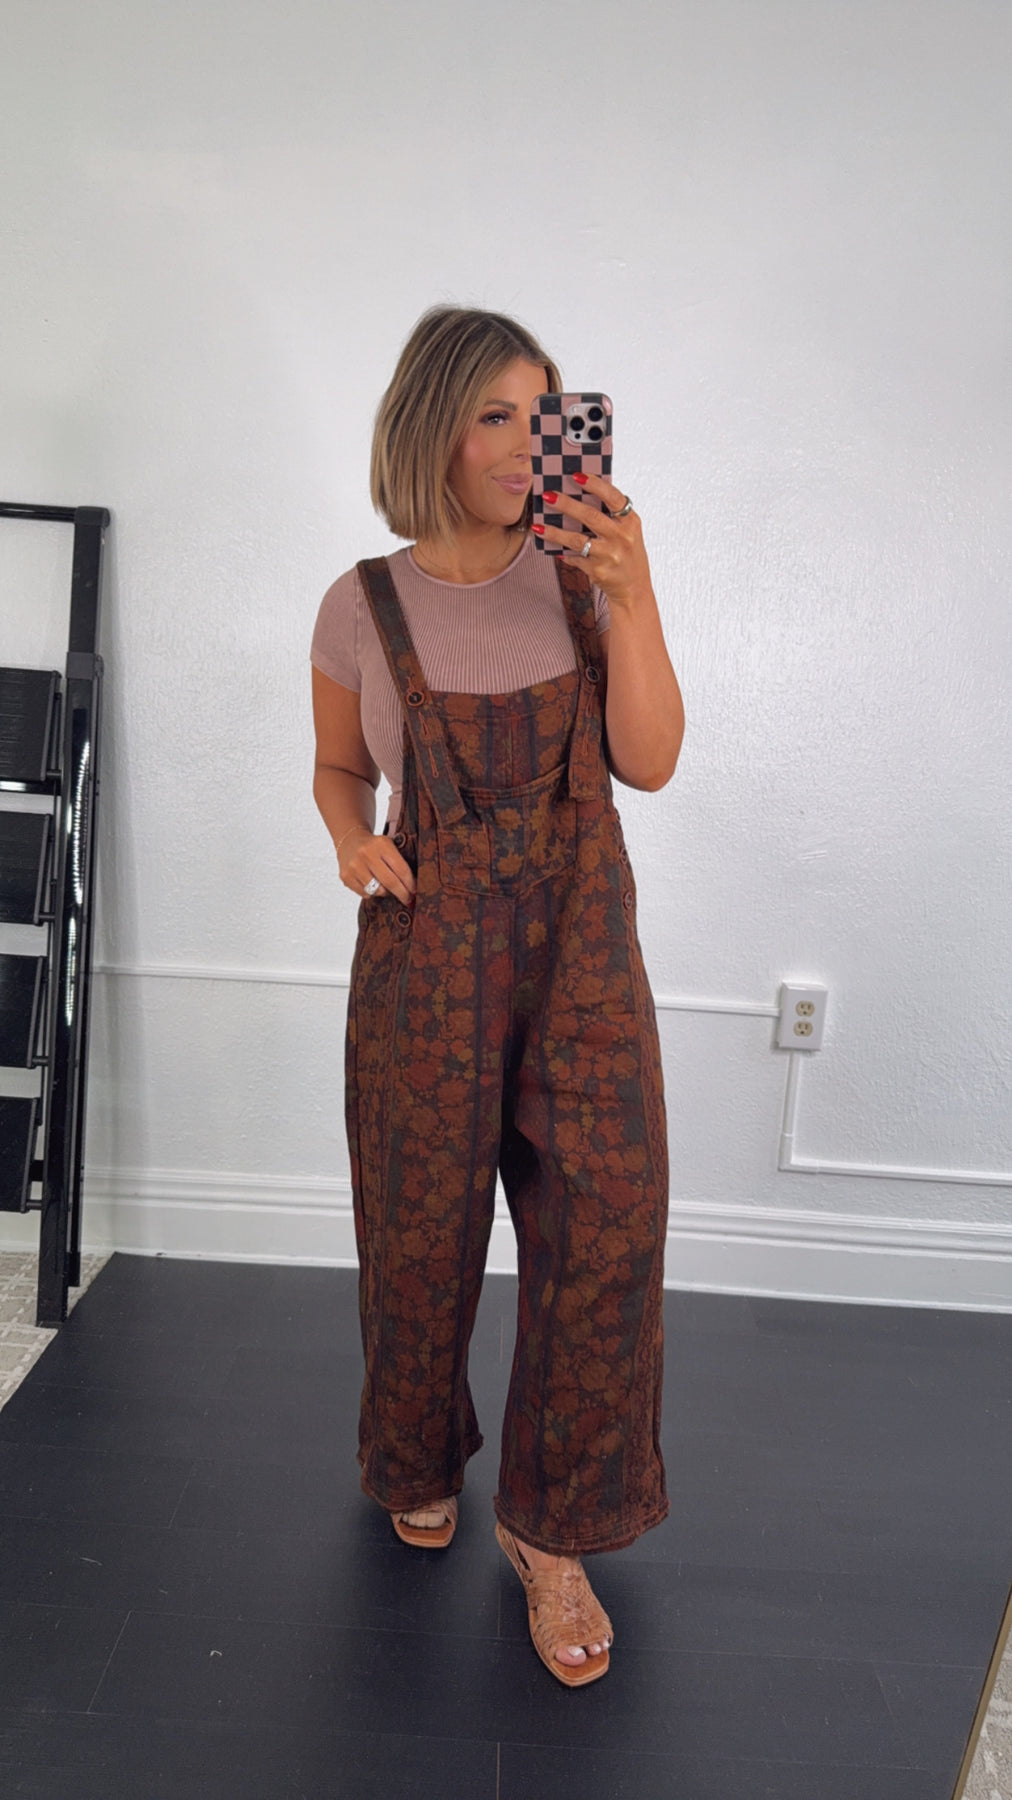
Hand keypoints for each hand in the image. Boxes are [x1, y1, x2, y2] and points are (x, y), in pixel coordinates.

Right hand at [339, 826, 415, 904]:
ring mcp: (354, 866)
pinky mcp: (346, 876)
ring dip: (386, 893)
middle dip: (403, 894)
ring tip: (387, 887)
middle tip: (409, 900)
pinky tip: (372, 884)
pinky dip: (372, 893)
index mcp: (381, 844)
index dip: (410, 883)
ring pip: (378, 891)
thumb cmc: (374, 846)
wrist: (349, 840)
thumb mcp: (389, 845)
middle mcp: (366, 854)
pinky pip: (365, 894)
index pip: (401, 869)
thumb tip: (413, 887)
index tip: (415, 892)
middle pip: (390, 882)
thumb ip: (400, 862)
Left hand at [532, 474, 651, 608]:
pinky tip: (553, 548)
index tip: (576, 475)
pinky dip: (563, 552)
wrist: (634, 588)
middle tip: (548, 496)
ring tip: (538, 526)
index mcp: (630, 522)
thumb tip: (578, 496)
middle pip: (590, 516)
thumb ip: (610, 516)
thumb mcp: (628, 531)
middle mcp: (622, 537)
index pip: (613, 497)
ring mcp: (609, 555)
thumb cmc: (627, 553)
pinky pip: (574, 557)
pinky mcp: (598, 571)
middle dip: (566, 504)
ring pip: (577, 540)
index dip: (595, 484)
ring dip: (554, 532)